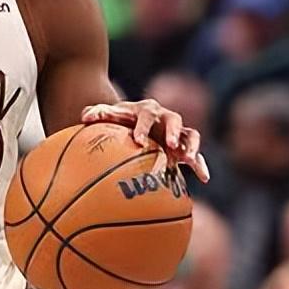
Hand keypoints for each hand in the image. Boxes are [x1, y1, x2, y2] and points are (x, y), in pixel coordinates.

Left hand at [81, 99, 209, 181]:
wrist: (134, 121)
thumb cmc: (119, 120)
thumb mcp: (109, 115)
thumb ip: (97, 113)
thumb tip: (84, 116)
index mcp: (147, 110)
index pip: (146, 116)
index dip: (143, 128)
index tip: (138, 141)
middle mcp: (165, 118)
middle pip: (174, 120)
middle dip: (174, 132)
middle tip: (171, 145)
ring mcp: (177, 131)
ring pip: (190, 134)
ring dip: (191, 146)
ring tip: (189, 160)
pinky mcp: (184, 146)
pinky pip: (196, 154)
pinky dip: (201, 164)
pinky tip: (204, 178)